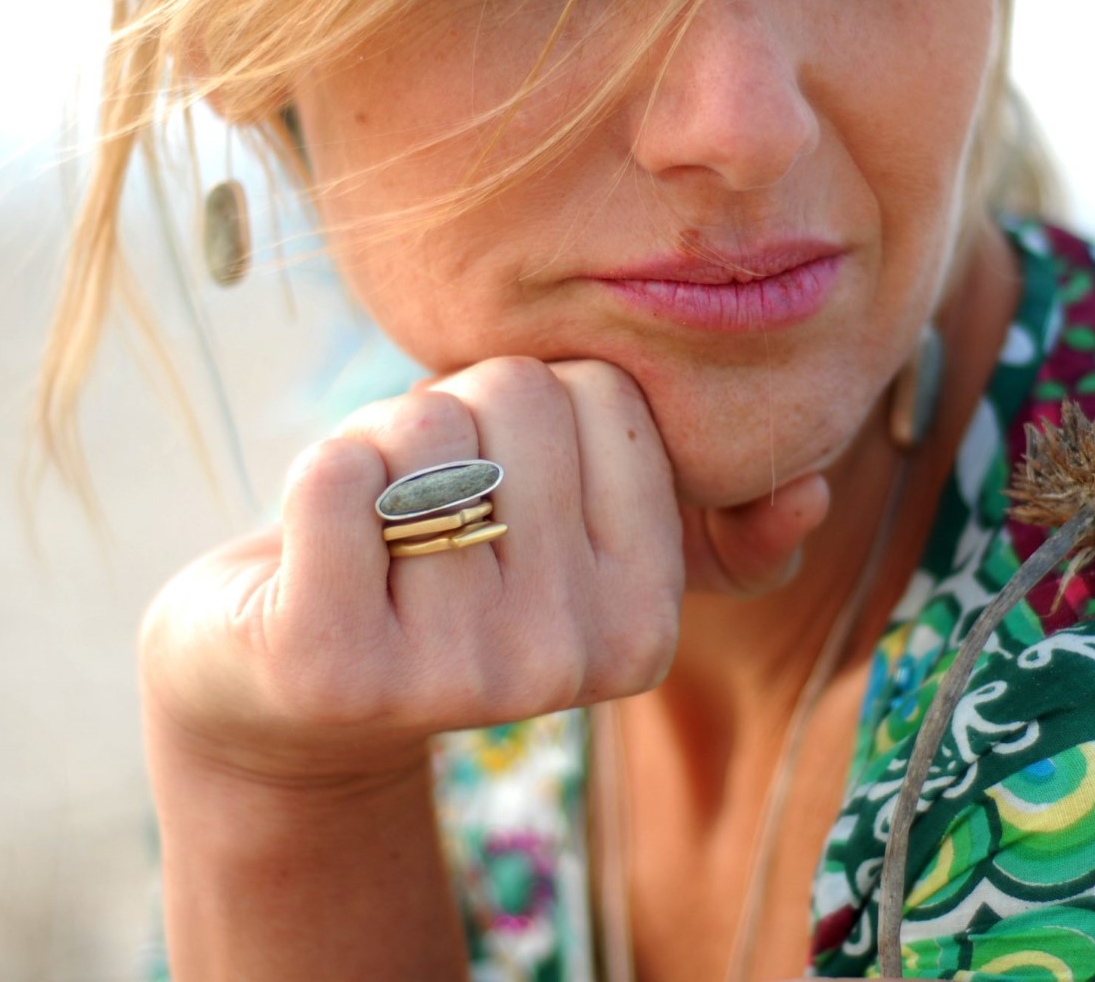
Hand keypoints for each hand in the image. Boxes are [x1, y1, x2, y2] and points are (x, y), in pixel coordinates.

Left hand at [139, 356, 825, 785]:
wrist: (285, 696)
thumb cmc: (441, 581)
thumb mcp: (575, 556)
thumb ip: (695, 526)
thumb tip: (809, 487)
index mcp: (641, 631)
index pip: (605, 398)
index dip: (533, 410)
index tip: (505, 490)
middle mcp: (558, 670)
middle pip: (518, 396)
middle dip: (456, 415)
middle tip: (428, 507)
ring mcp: (445, 679)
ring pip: (426, 427)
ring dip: (382, 447)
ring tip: (377, 530)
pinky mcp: (329, 667)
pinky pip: (336, 471)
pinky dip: (317, 470)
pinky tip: (316, 547)